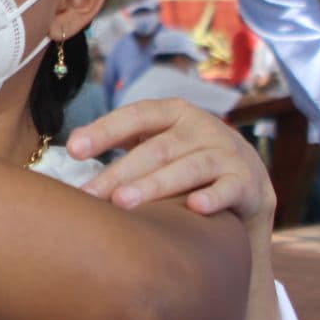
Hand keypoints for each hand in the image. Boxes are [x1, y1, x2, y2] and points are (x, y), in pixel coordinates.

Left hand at [68, 98, 276, 231]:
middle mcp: (201, 127)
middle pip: (156, 149)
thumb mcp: (158, 141)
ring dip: (154, 185)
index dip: (104, 131)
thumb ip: (122, 138)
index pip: (135, 116)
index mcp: (173, 112)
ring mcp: (227, 152)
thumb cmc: (186, 159)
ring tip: (123, 203)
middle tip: (91, 194)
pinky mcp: (247, 181)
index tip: (73, 150)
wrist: (247, 181)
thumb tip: (72, 145)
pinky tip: (194, 207)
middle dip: (121, 172)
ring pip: (188, 168)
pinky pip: (229, 189)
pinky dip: (213, 197)